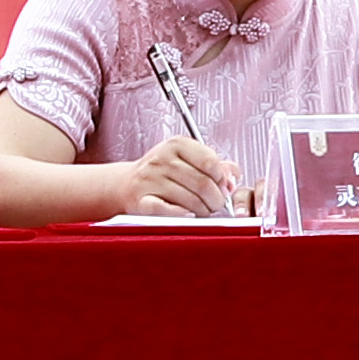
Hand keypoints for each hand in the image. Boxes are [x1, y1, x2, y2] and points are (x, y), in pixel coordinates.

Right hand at [124, 133, 244, 217]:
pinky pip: (166, 210)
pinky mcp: (141, 200)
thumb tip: (232, 179)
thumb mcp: (188, 160)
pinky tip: (188, 215)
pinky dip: (181, 215)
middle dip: (216, 199)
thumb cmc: (163, 173)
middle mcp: (161, 159)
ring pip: (190, 200)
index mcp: (176, 144)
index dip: (222, 179)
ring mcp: (150, 179)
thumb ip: (216, 166)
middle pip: (202, 183)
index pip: (210, 162)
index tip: (223, 187)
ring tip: (202, 211)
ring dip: (202, 211)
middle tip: (216, 205)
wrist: (126, 184)